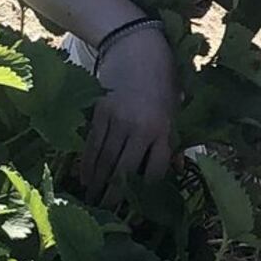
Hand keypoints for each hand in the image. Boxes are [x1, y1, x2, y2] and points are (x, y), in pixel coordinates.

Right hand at [79, 25, 175, 198]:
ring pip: (105, 160)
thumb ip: (171, 140)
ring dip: (97, 183)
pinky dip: (87, 163)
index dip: (146, 191)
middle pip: (124, 170)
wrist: (136, 47)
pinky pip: (92, 144)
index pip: (154, 170)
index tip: (139, 208)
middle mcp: (140, 128)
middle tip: (107, 213)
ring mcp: (117, 120)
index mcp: (163, 130)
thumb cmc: (161, 81)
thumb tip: (177, 169)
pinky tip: (84, 177)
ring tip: (92, 201)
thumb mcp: (173, 110)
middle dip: (114, 195)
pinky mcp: (99, 112)